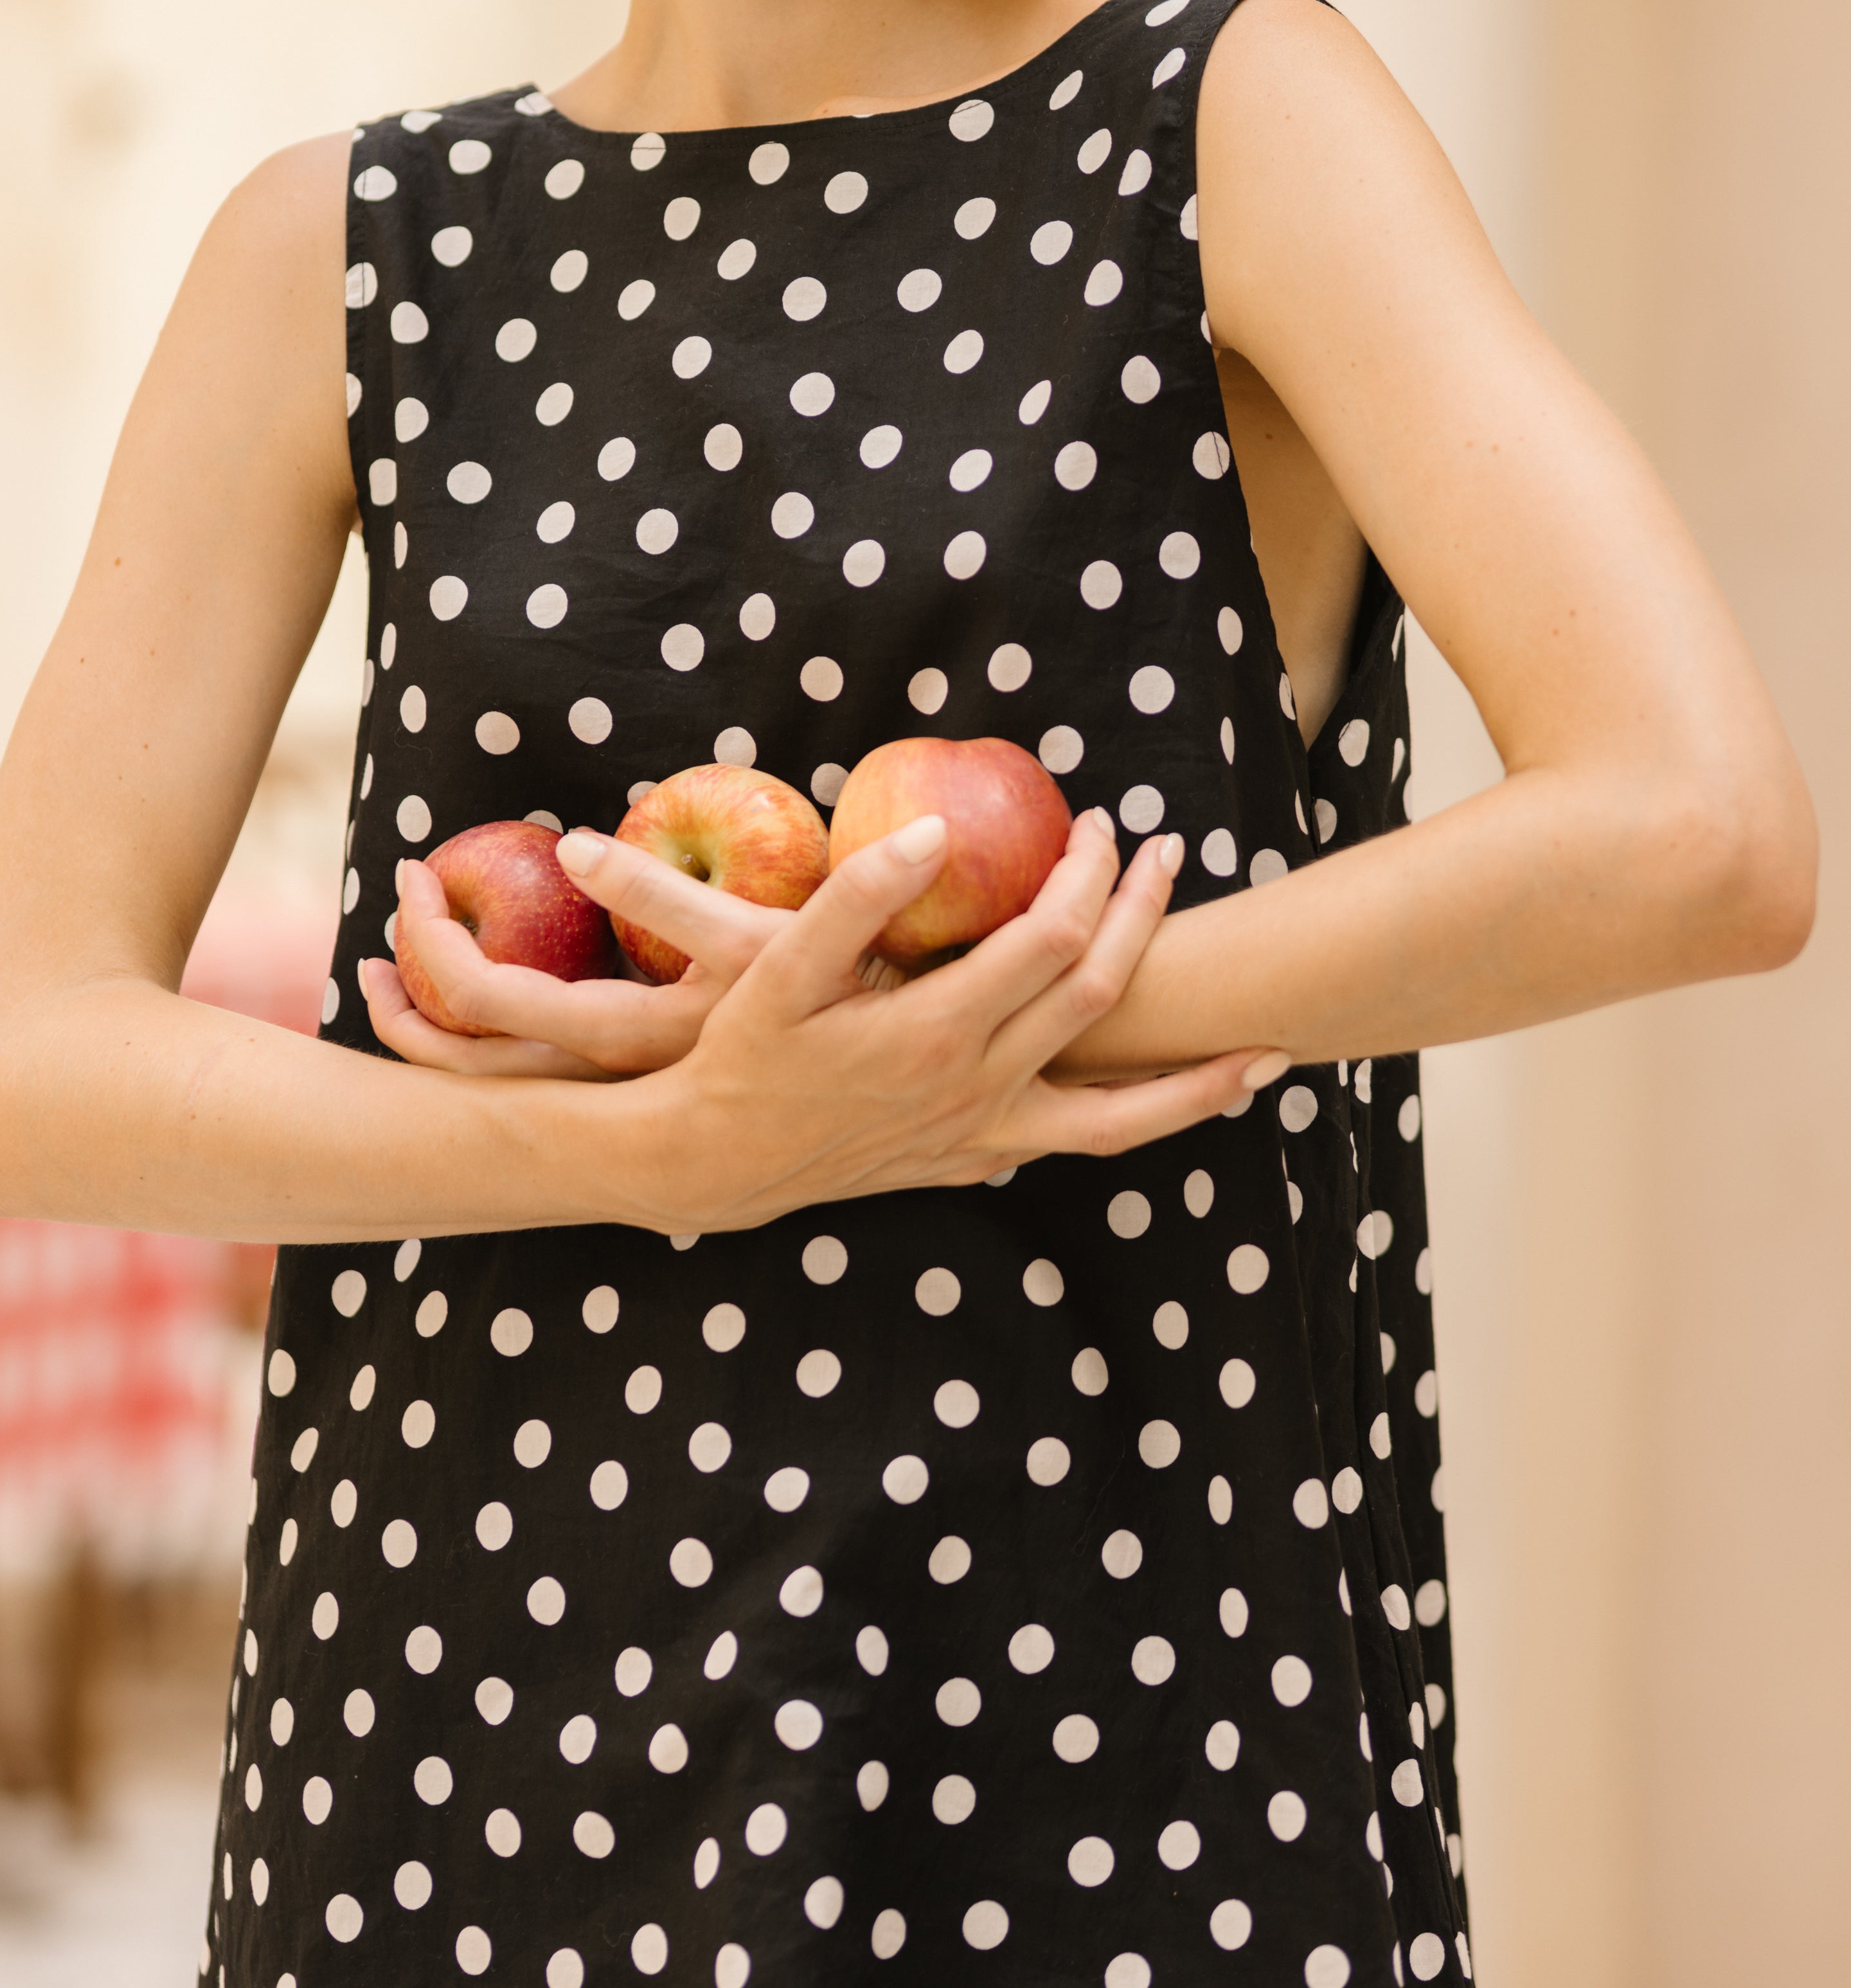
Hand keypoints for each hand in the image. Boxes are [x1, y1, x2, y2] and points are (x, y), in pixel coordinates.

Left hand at [361, 834, 821, 1080]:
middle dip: (412, 985)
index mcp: (623, 1045)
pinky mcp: (658, 1076)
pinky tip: (496, 977)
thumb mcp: (753, 949)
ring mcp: (629, 1086)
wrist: (912, 1077)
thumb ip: (665, 900)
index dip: (430, 948)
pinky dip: (500, 1025)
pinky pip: (553, 1059)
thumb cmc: (840, 994)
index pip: (490, 1008)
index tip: (413, 874)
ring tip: (401, 957)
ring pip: (505, 1069)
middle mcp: (612, 1080)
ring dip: (442, 1013)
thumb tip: (576, 847)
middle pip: (474, 1055)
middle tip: (397, 897)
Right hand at [605, 807, 1285, 1231]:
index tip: (1099, 825)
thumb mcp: (779, 970)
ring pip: (1122, 1117)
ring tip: (1269, 1054)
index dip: (1088, 875)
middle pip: (1098, 996)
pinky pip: (1082, 1146)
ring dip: (1200, 1082)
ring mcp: (986, 1137)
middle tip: (1164, 856)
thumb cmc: (744, 1053)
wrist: (717, 1160)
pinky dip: (1141, 1125)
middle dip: (1141, 917)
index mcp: (938, 1032)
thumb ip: (854, 899)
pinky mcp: (978, 1162)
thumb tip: (928, 836)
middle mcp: (979, 1091)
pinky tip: (1168, 1100)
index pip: (1051, 939)